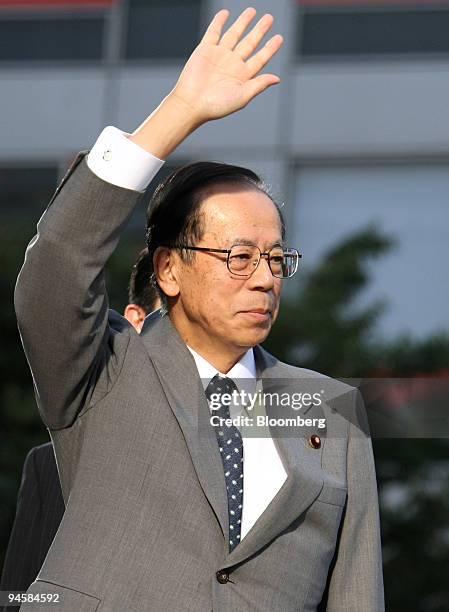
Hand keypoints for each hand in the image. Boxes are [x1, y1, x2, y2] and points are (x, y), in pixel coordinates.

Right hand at [171, 7, 282, 123]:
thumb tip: (277, 79)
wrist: (192, 104)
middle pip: (249, 43)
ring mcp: (219, 56)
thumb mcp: (242, 97)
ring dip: (242, 23)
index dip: (270, 48)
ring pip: (234, 35)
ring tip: (252, 11)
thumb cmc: (216, 106)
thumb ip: (259, 85)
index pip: (260, 59)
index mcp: (243, 76)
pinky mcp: (205, 50)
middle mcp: (232, 64)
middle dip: (259, 31)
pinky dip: (218, 22)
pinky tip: (225, 13)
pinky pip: (214, 32)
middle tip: (269, 19)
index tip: (279, 38)